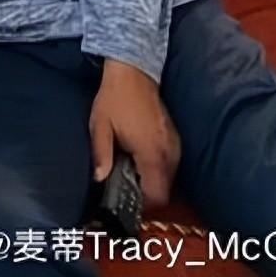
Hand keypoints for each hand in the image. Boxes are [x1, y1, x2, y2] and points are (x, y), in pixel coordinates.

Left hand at [89, 59, 180, 206]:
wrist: (133, 72)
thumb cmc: (114, 99)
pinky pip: (171, 164)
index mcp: (151, 153)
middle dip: (147, 193)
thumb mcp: (100, 126)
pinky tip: (140, 158)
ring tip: (130, 169)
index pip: (158, 195)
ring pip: (170, 178)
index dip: (144, 203)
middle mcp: (169, 152)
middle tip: (125, 184)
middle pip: (165, 190)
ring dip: (153, 180)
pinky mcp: (175, 138)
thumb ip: (101, 154)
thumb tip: (99, 179)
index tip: (127, 199)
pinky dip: (158, 168)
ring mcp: (175, 145)